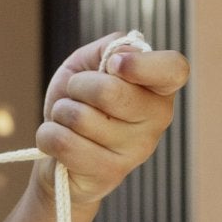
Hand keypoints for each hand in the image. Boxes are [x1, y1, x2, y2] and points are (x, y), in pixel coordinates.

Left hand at [35, 35, 189, 207]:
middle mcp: (158, 119)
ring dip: (61, 113)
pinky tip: (58, 140)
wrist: (59, 151)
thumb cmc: (80, 101)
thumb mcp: (90, 63)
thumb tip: (122, 54)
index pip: (174, 70)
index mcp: (159, 87)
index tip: (114, 64)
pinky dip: (48, 135)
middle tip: (76, 94)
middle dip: (78, 86)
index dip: (141, 64)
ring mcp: (137, 150)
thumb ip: (109, 48)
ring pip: (81, 118)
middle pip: (110, 92)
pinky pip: (64, 143)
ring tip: (69, 122)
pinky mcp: (110, 173)